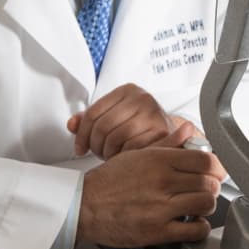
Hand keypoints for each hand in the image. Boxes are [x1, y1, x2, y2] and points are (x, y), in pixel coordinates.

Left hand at [67, 83, 199, 158]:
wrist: (175, 136)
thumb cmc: (142, 128)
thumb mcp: (115, 118)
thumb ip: (91, 120)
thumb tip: (72, 124)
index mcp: (127, 91)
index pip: (93, 112)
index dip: (81, 134)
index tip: (80, 147)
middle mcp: (141, 98)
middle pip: (102, 126)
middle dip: (95, 145)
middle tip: (97, 153)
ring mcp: (153, 113)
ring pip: (115, 138)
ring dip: (108, 153)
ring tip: (111, 155)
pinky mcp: (162, 131)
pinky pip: (131, 148)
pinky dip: (124, 157)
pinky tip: (124, 158)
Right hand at [76, 147, 225, 246]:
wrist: (84, 205)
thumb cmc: (108, 181)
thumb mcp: (137, 154)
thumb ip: (167, 143)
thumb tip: (188, 130)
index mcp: (158, 160)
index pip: (205, 160)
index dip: (214, 167)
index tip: (212, 172)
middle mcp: (162, 182)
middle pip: (209, 183)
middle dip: (212, 187)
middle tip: (204, 189)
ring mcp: (161, 207)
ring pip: (206, 204)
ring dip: (207, 206)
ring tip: (197, 206)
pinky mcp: (158, 231)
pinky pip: (195, 230)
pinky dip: (199, 227)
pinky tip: (191, 222)